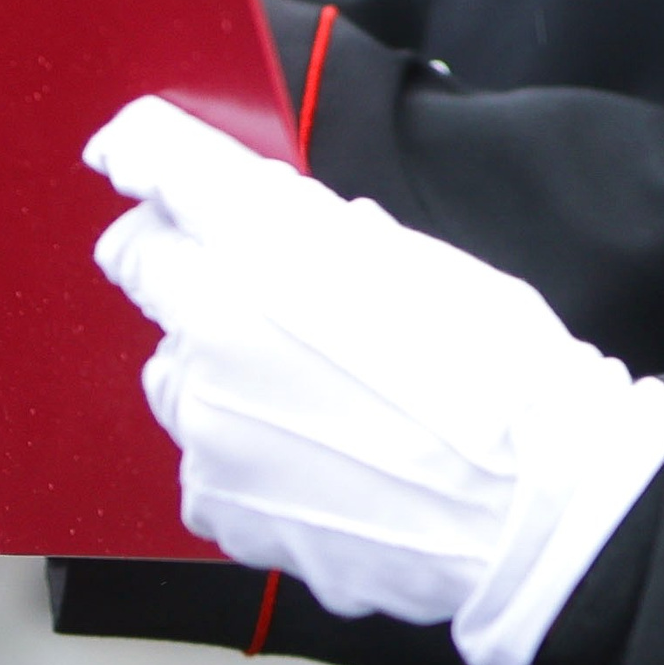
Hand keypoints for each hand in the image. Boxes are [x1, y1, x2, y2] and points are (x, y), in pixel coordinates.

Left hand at [85, 96, 663, 664]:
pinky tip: (322, 462)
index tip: (129, 152)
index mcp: (272, 244)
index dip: (143, 149)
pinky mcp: (217, 501)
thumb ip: (328, 235)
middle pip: (140, 262)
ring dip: (216, 368)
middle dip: (180, 260)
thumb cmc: (507, 381)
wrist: (534, 515)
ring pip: (171, 371)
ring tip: (316, 399)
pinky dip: (245, 454)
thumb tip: (279, 221)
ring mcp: (207, 423)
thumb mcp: (428, 263)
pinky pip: (203, 459)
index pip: (163, 163)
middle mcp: (216, 326)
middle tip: (248, 285)